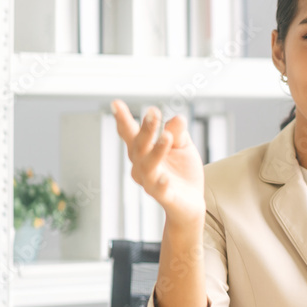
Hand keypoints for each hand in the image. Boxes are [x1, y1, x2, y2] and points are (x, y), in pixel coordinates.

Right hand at [111, 99, 205, 230]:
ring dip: (156, 150)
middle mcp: (141, 165)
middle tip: (153, 112)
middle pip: (140, 146)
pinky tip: (166, 178)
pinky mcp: (165, 196)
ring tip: (166, 136)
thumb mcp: (182, 147)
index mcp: (144, 150)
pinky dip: (161, 184)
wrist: (191, 202)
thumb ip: (178, 133)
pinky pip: (160, 190)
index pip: (131, 133)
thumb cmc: (182, 171)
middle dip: (146, 129)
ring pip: (148, 165)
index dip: (123, 119)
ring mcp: (151, 181)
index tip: (115, 103)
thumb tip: (178, 118)